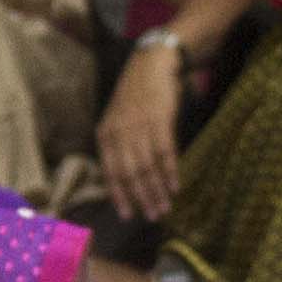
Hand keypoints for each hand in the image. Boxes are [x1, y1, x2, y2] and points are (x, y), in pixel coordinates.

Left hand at [96, 57, 183, 222]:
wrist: (151, 65)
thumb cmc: (135, 95)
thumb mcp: (118, 119)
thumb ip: (118, 145)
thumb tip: (125, 177)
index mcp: (106, 134)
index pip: (110, 172)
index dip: (119, 195)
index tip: (127, 215)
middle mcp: (119, 132)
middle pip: (130, 174)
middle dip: (142, 198)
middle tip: (152, 217)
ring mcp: (139, 126)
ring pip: (147, 167)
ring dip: (157, 190)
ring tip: (165, 207)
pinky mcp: (159, 119)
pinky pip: (165, 152)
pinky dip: (170, 171)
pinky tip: (176, 185)